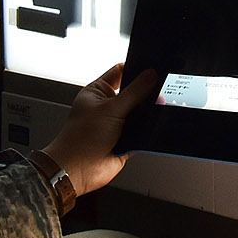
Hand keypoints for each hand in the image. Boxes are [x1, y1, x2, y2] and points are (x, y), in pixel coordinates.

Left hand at [41, 63, 159, 197]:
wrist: (78, 169)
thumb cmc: (81, 138)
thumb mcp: (110, 108)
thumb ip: (134, 92)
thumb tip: (150, 75)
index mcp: (98, 91)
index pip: (120, 72)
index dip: (135, 68)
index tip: (153, 68)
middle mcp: (107, 106)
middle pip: (133, 92)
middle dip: (145, 93)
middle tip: (158, 91)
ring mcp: (117, 123)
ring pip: (140, 113)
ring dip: (146, 114)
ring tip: (154, 111)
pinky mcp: (125, 139)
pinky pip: (142, 131)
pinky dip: (147, 130)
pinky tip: (152, 127)